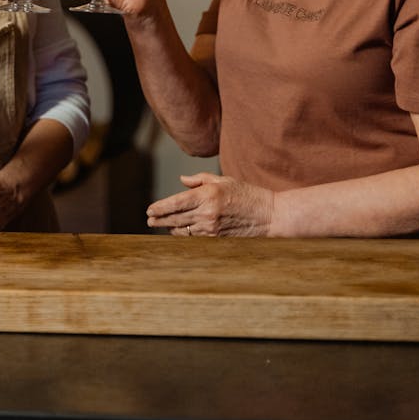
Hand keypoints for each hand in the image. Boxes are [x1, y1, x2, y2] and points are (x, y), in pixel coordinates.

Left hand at [146, 172, 274, 236]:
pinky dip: (184, 236)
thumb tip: (182, 181)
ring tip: (162, 225)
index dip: (160, 208)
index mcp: (207, 195)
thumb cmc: (246, 194)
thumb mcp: (223, 180)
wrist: (268, 215)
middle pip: (175, 219)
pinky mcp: (216, 239)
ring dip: (170, 228)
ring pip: (183, 231)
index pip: (176, 203)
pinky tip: (179, 232)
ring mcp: (211, 228)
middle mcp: (207, 213)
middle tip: (150, 221)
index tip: (150, 210)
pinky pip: (194, 239)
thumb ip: (199, 180)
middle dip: (160, 220)